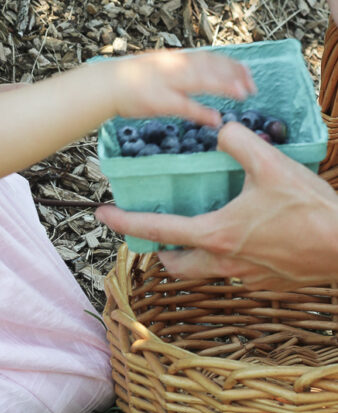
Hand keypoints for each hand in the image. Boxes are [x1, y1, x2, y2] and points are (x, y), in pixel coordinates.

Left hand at [96, 122, 337, 288]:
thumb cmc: (310, 210)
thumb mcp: (271, 164)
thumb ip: (238, 142)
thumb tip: (221, 130)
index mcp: (216, 233)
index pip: (157, 230)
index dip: (125, 222)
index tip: (102, 216)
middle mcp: (225, 260)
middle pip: (176, 265)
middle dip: (160, 251)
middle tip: (155, 233)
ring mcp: (247, 275)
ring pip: (206, 271)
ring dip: (194, 254)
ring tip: (197, 231)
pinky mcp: (269, 282)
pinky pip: (237, 271)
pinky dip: (229, 255)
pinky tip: (245, 235)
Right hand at [105, 49, 255, 128]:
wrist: (108, 84)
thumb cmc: (134, 79)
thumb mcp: (161, 68)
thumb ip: (183, 70)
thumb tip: (206, 74)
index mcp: (176, 58)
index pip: (209, 57)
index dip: (231, 64)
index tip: (248, 72)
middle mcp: (174, 66)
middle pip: (210, 67)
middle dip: (233, 75)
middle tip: (252, 86)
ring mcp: (167, 82)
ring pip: (201, 81)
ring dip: (224, 86)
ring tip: (243, 95)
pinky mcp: (159, 100)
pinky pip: (184, 106)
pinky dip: (201, 112)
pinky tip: (216, 119)